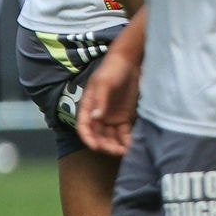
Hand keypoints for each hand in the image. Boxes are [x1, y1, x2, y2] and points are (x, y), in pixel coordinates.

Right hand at [78, 39, 142, 156]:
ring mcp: (111, 118)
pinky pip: (123, 133)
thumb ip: (100, 100)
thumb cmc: (112, 70)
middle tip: (115, 151)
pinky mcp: (124, 118)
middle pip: (98, 135)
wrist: (129, 63)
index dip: (88, 138)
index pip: (84, 126)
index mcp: (87, 106)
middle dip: (105, 145)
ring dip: (115, 146)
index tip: (95, 147)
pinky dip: (126, 141)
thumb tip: (96, 117)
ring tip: (125, 152)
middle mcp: (97, 115)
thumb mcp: (104, 82)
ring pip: (110, 137)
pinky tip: (132, 146)